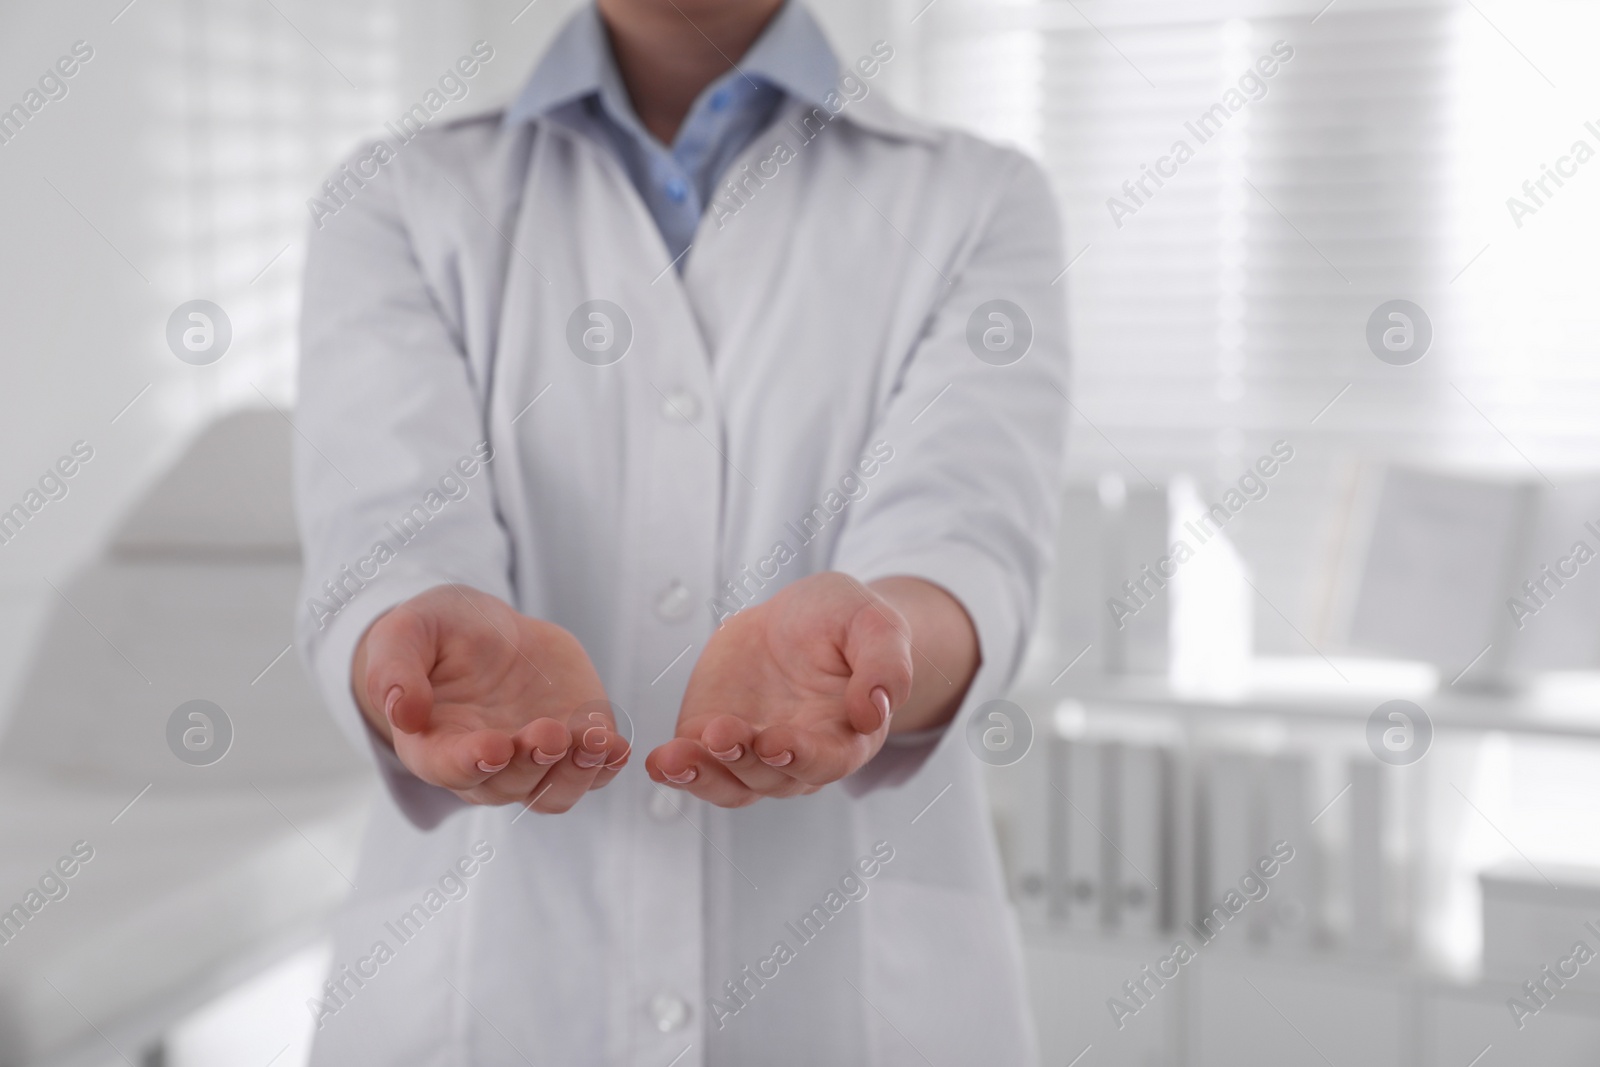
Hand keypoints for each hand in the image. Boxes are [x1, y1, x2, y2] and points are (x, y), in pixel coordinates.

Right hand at [352, 584, 627, 812]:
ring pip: (553, 793)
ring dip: (576, 774)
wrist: (487, 631)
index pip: (448, 768)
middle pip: (508, 784)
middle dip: (532, 762)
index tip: (494, 746)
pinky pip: (592, 773)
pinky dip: (607, 766)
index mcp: (432, 745)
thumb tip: (401, 712)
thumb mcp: (408, 631)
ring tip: (595, 740)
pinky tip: (618, 746)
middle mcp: (483, 767)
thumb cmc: (439, 633)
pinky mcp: (572, 746)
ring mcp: (531, 762)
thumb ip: (395, 669)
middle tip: (551, 733)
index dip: (471, 762)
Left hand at [644, 572, 915, 806]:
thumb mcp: (874, 623)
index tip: (777, 742)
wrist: (797, 617)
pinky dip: (676, 770)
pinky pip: (696, 767)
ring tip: (675, 759)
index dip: (803, 756)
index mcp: (847, 736)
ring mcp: (754, 755)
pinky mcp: (712, 740)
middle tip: (722, 734)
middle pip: (771, 775)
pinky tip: (659, 762)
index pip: (828, 760)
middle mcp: (800, 758)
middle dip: (744, 759)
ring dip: (702, 775)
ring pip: (730, 783)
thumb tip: (875, 711)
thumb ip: (885, 664)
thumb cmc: (843, 622)